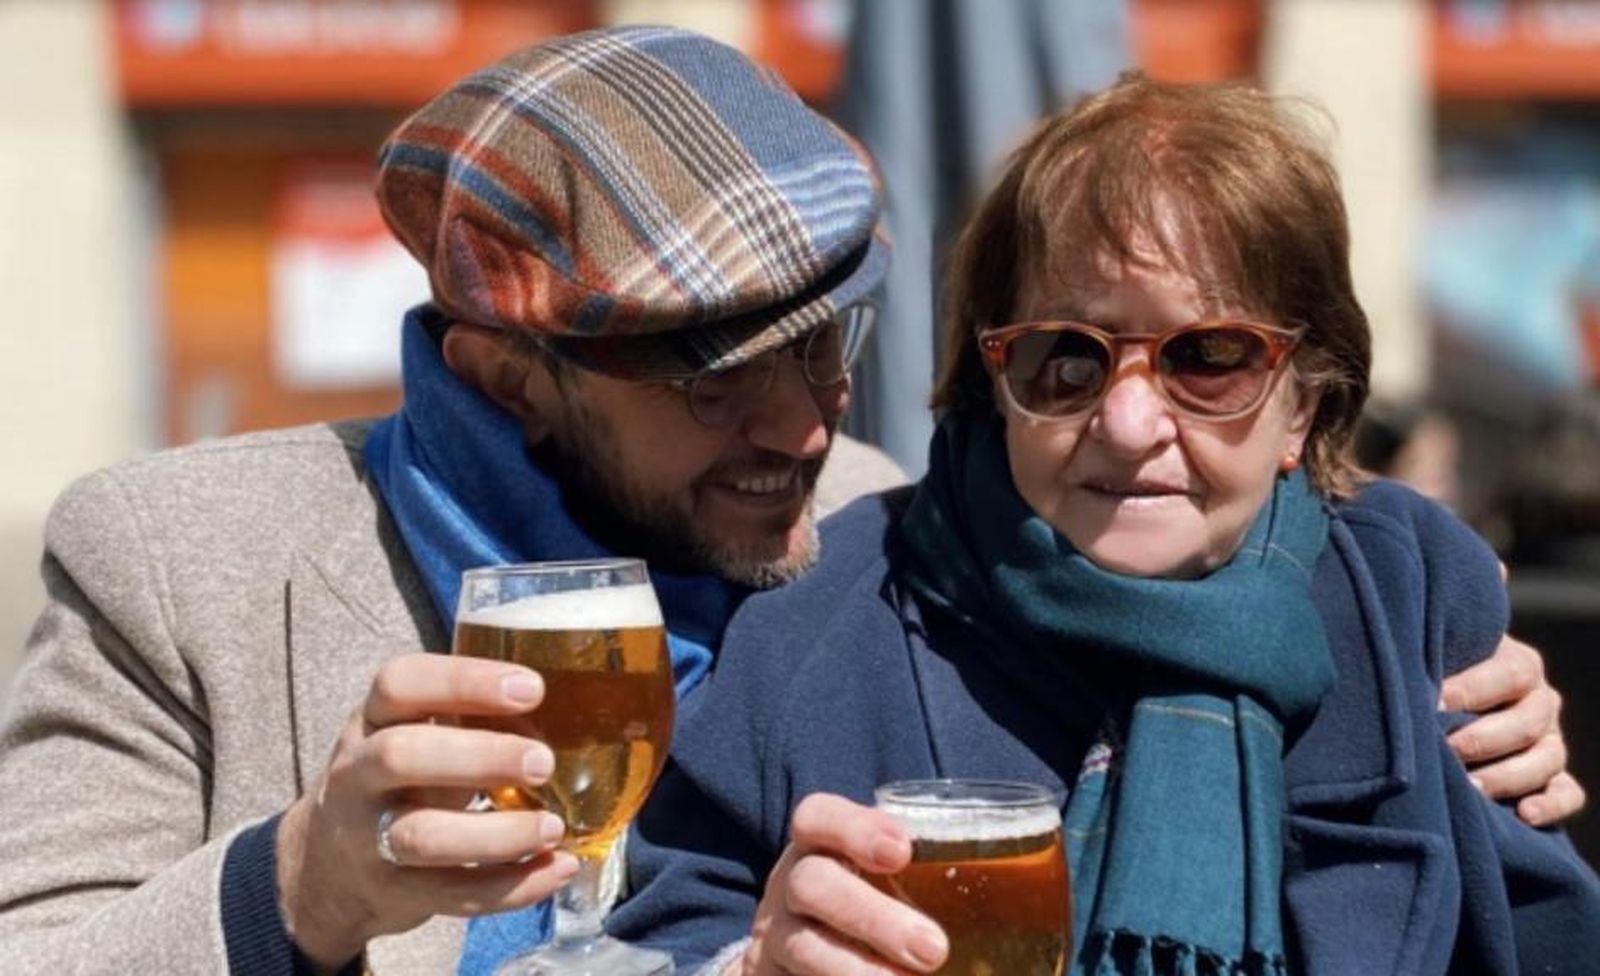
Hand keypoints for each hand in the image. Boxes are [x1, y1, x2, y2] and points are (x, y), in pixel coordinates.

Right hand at [276, 654, 579, 968]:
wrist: (330, 864)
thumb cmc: (405, 776)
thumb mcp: (419, 733)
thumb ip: (473, 716)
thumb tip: (581, 705)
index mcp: (373, 719)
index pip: (399, 683)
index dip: (464, 681)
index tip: (531, 688)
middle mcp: (359, 773)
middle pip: (401, 756)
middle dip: (479, 756)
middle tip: (544, 762)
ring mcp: (367, 838)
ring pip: (421, 836)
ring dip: (496, 835)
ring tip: (553, 827)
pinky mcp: (392, 892)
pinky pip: (451, 895)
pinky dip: (511, 888)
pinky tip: (557, 868)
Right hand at [739, 793, 948, 974]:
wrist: (804, 967)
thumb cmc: (875, 905)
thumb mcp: (891, 877)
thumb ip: (942, 867)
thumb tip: (1044, 857)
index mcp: (821, 845)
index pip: (818, 817)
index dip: (854, 829)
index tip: (902, 851)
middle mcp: (791, 886)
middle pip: (813, 884)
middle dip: (872, 916)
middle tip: (933, 949)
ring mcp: (778, 939)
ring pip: (804, 946)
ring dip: (857, 970)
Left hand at [1442, 634, 1586, 826]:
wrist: (1448, 707)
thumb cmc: (1437, 678)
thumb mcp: (1442, 664)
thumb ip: (1435, 671)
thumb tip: (1408, 689)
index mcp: (1521, 666)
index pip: (1510, 675)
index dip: (1470, 690)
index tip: (1432, 705)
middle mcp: (1541, 703)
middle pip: (1526, 724)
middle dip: (1480, 740)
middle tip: (1445, 750)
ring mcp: (1550, 743)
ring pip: (1547, 760)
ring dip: (1506, 776)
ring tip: (1468, 788)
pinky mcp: (1554, 778)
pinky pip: (1568, 794)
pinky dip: (1551, 805)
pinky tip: (1524, 814)